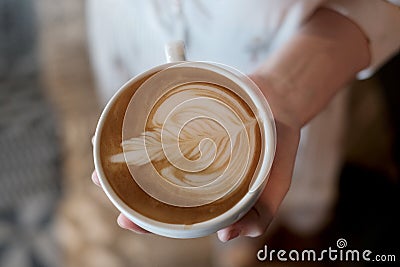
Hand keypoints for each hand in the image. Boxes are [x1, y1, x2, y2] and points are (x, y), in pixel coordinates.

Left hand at [91, 73, 300, 240]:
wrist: (280, 101)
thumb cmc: (277, 147)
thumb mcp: (275, 186)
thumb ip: (257, 215)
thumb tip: (223, 236)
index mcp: (208, 191)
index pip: (173, 212)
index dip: (148, 220)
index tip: (126, 220)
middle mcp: (193, 168)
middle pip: (154, 183)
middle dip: (125, 187)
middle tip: (101, 183)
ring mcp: (188, 143)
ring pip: (152, 155)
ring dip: (126, 158)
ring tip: (103, 157)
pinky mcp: (186, 118)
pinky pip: (161, 125)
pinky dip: (141, 128)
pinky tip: (123, 127)